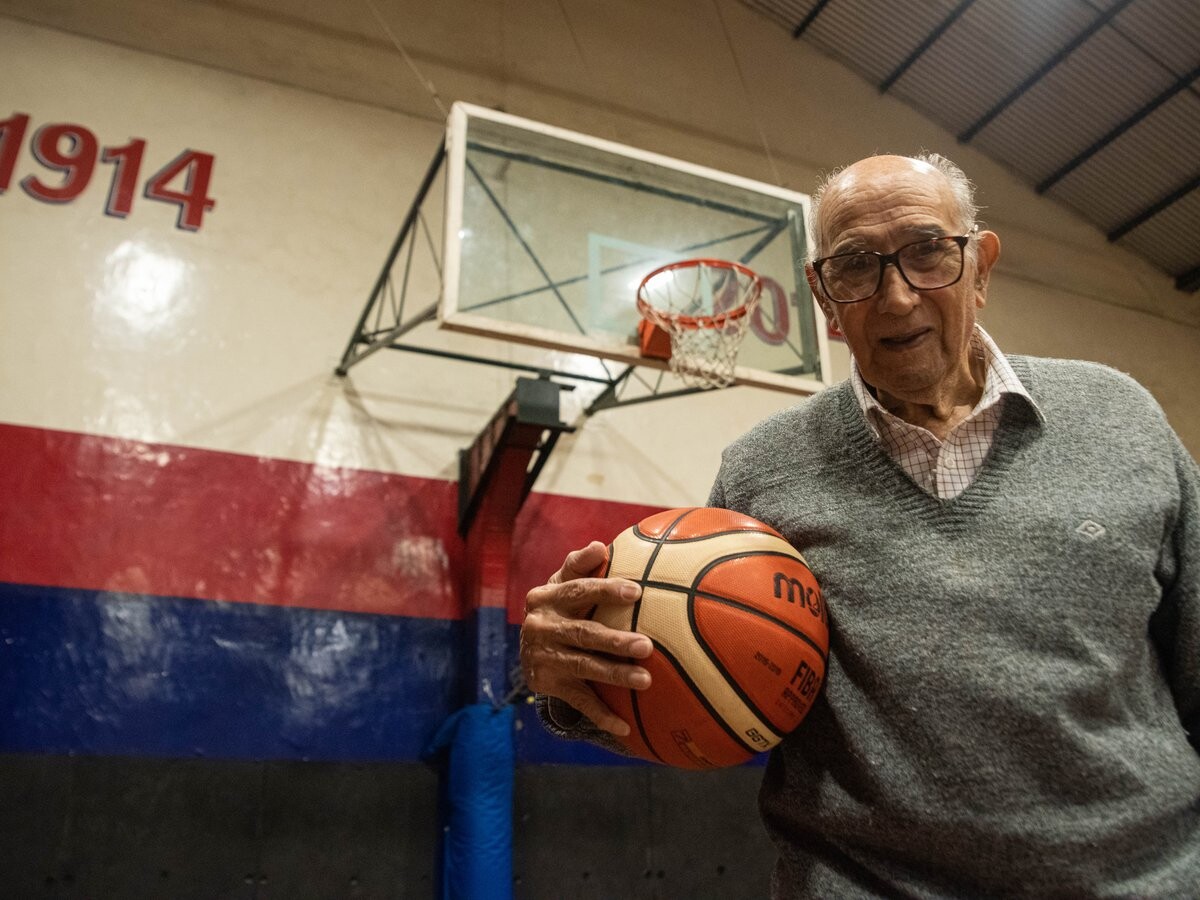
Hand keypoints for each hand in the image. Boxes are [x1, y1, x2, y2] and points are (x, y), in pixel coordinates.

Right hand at [520, 541, 652, 735]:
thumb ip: (579, 564)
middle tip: (646, 646)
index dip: (605, 590)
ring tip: (646, 680)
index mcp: (545, 598)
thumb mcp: (561, 583)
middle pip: (583, 634)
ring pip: (584, 668)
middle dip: (615, 641)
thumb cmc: (560, 606)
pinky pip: (579, 700)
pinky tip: (625, 726)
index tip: (636, 591)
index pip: (577, 591)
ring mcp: (544, 658)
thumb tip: (599, 545)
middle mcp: (541, 627)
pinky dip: (601, 715)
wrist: (528, 648)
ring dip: (615, 675)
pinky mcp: (547, 684)